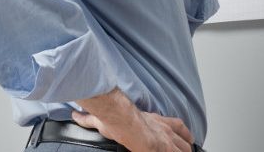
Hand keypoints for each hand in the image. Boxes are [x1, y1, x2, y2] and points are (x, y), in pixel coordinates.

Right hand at [73, 89, 194, 151]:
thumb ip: (90, 119)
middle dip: (186, 145)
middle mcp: (164, 127)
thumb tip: (76, 115)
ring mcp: (167, 139)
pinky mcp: (164, 149)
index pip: (175, 125)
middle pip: (185, 138)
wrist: (122, 120)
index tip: (184, 137)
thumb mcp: (103, 119)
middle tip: (187, 150)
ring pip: (185, 149)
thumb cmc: (115, 119)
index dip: (182, 132)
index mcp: (154, 120)